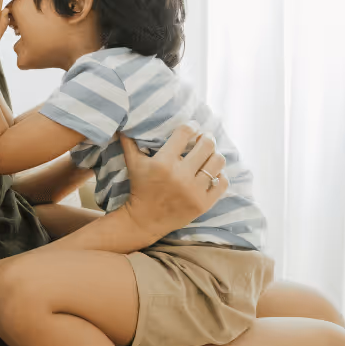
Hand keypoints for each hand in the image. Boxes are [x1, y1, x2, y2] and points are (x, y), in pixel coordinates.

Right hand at [117, 125, 226, 242]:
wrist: (145, 220)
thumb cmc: (140, 188)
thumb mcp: (133, 164)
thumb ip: (129, 142)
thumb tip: (122, 125)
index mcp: (163, 162)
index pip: (184, 133)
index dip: (191, 126)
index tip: (193, 127)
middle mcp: (180, 176)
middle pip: (206, 145)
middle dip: (207, 138)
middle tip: (205, 138)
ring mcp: (193, 191)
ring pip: (217, 162)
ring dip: (215, 155)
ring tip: (210, 155)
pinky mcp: (203, 204)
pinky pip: (222, 183)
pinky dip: (220, 175)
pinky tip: (213, 173)